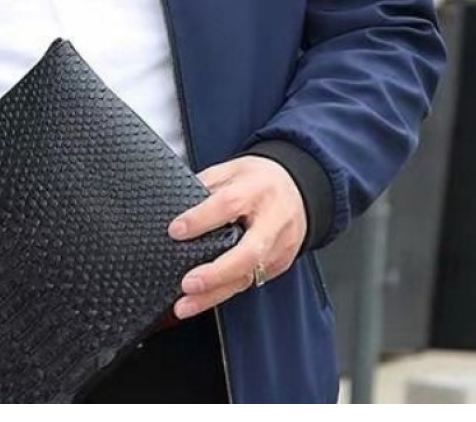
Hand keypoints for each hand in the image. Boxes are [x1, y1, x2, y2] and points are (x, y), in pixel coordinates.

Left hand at [167, 155, 306, 318]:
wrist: (299, 189)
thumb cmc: (261, 179)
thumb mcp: (232, 169)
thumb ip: (207, 185)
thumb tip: (177, 205)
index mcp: (257, 190)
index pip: (229, 205)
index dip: (201, 219)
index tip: (176, 231)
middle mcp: (272, 221)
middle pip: (248, 253)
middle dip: (216, 272)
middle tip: (187, 283)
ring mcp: (279, 247)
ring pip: (248, 276)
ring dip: (214, 294)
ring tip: (185, 305)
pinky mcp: (279, 264)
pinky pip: (249, 281)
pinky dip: (224, 292)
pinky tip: (202, 300)